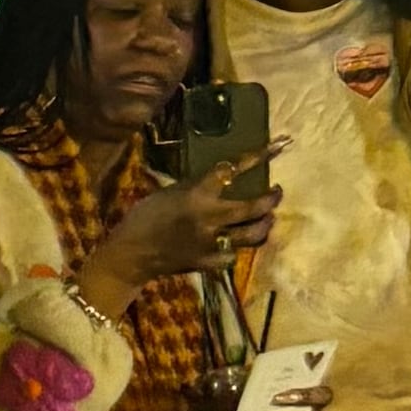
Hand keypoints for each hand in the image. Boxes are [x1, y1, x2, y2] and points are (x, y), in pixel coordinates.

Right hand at [80, 160, 276, 316]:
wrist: (133, 253)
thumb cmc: (145, 215)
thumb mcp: (171, 192)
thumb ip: (197, 187)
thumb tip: (221, 180)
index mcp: (197, 194)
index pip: (233, 169)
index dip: (257, 157)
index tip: (277, 147)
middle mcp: (211, 217)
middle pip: (254, 207)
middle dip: (271, 199)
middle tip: (276, 192)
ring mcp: (213, 242)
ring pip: (253, 234)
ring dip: (265, 223)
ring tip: (268, 217)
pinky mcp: (211, 262)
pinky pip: (234, 254)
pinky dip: (239, 247)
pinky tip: (238, 242)